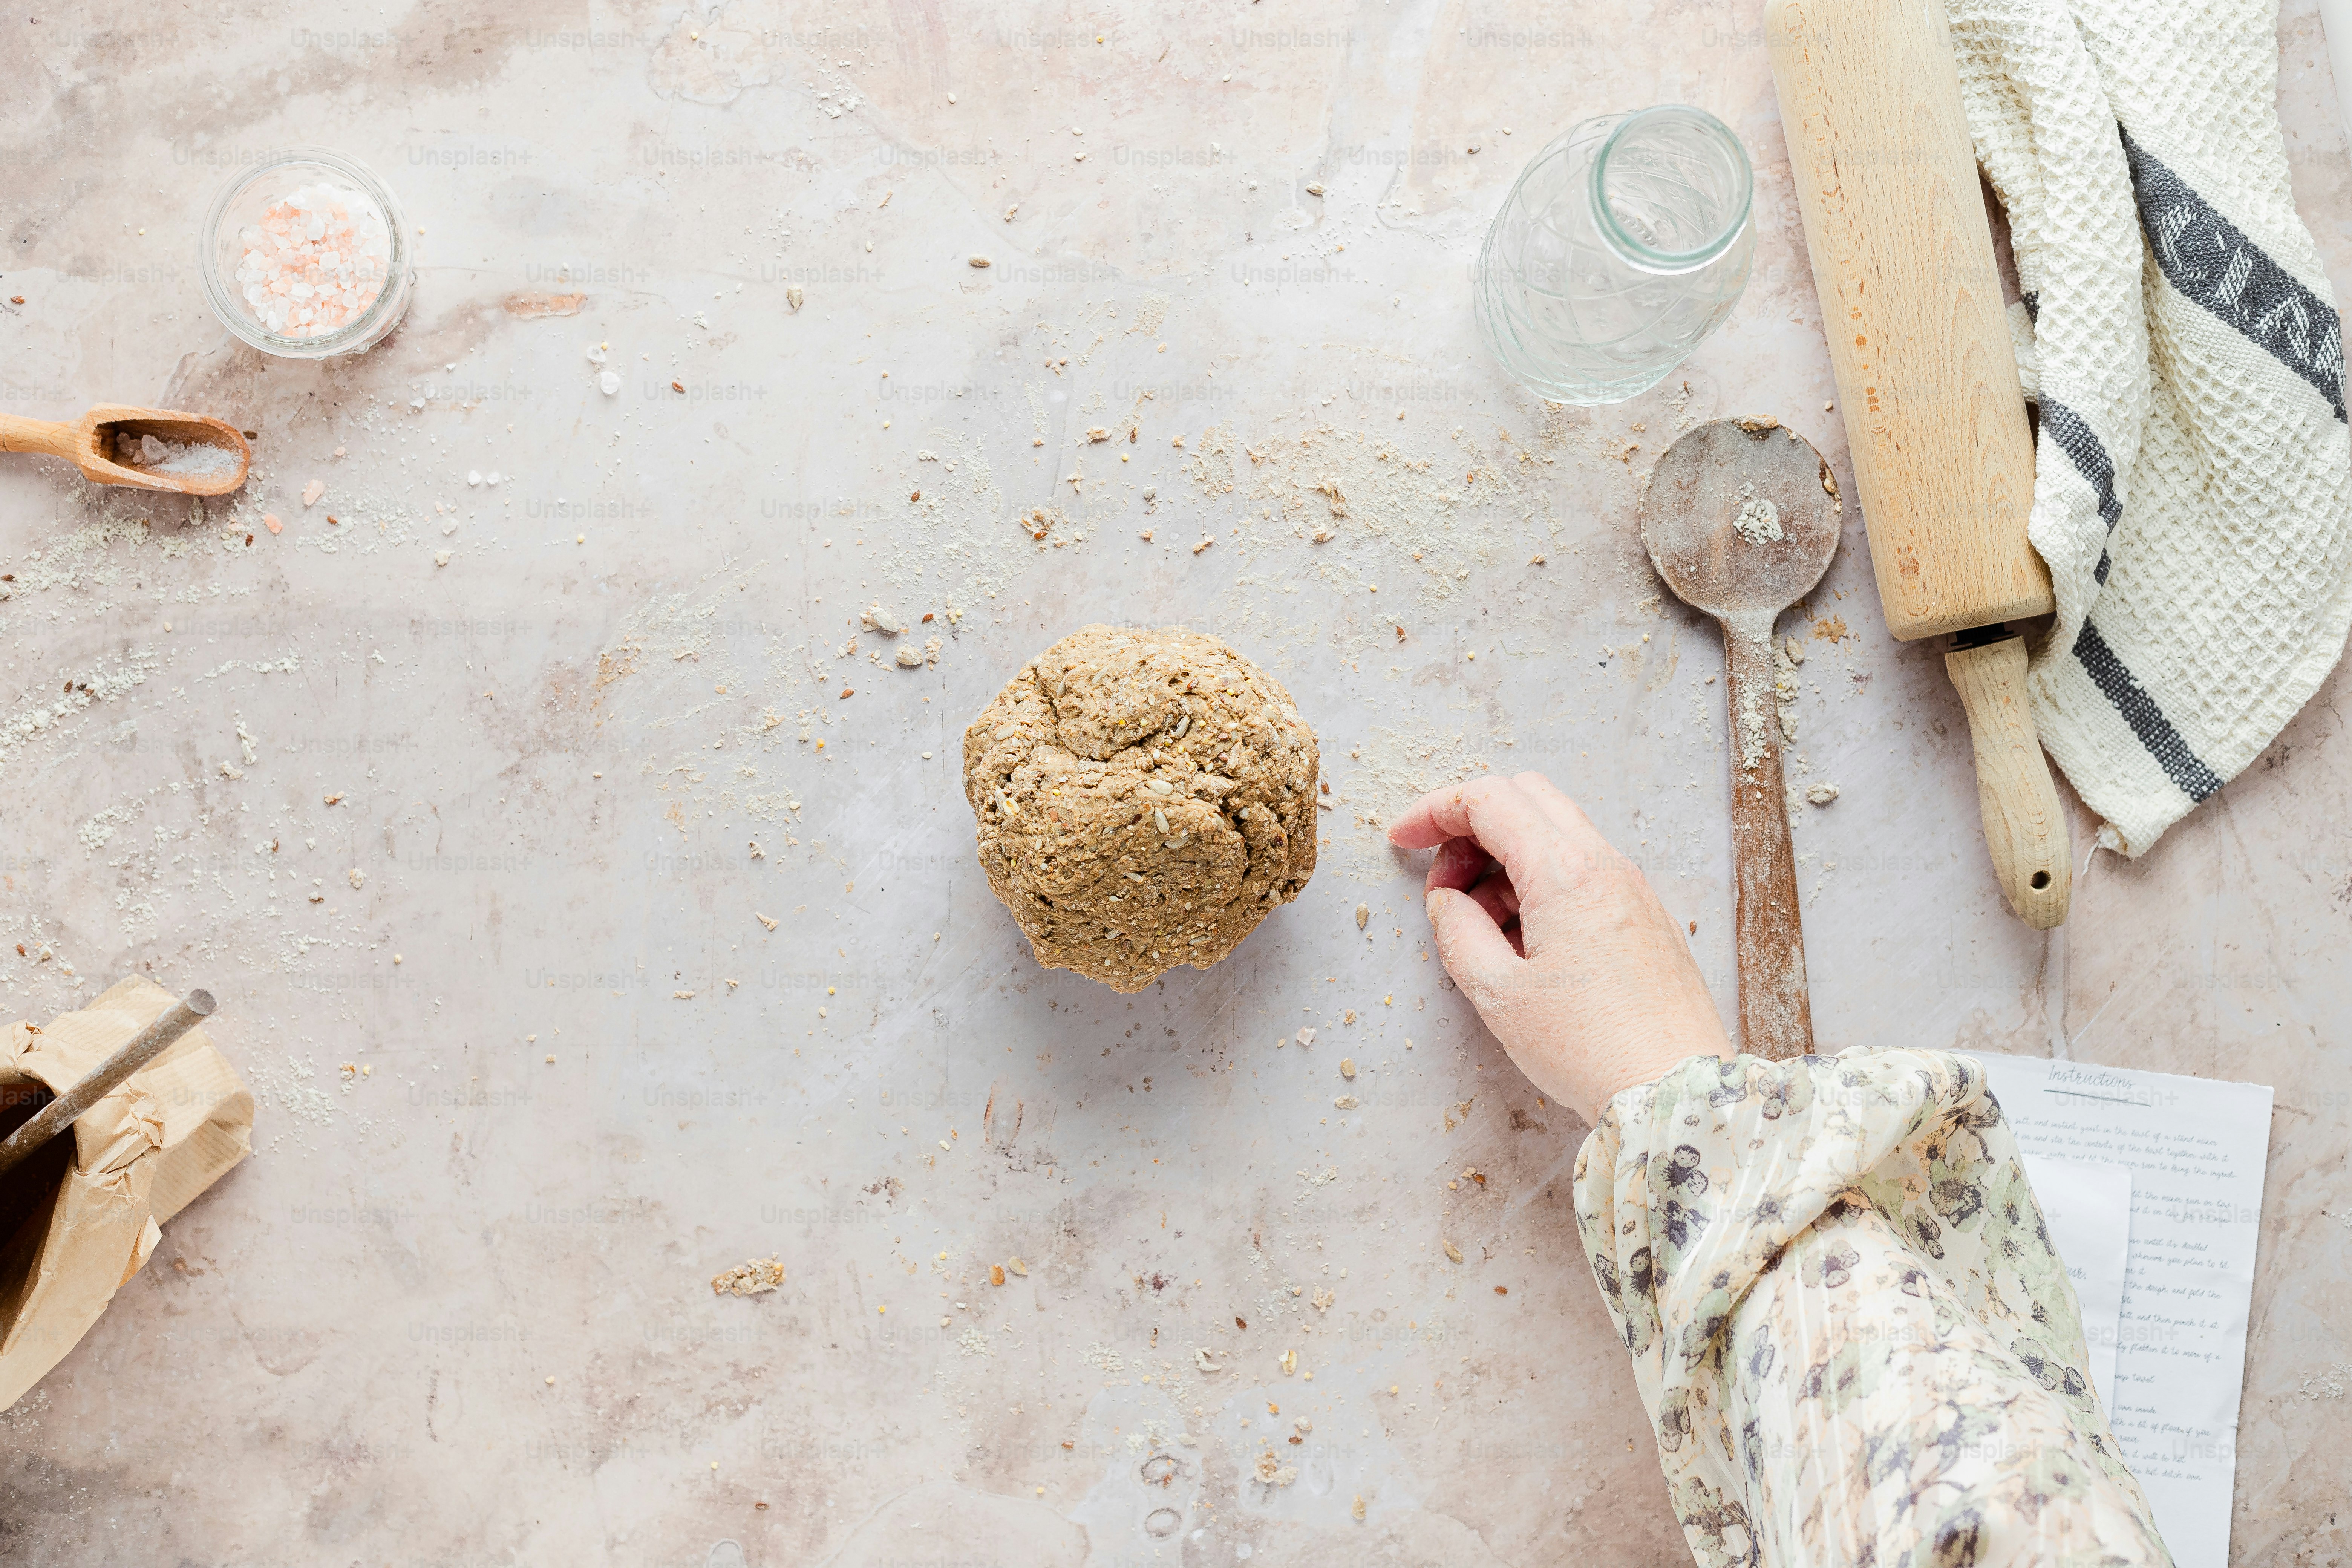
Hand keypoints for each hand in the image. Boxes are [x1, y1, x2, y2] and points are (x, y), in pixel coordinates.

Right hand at [1386, 772, 1729, 1123]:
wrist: (1675, 1093)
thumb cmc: (1590, 1049)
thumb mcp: (1498, 994)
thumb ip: (1458, 932)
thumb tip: (1447, 901)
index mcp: (1566, 873)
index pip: (1489, 799)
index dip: (1434, 810)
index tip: (1403, 839)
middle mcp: (1607, 866)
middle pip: (1527, 799)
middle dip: (1472, 827)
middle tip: (1444, 884)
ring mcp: (1633, 889)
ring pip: (1557, 836)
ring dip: (1506, 861)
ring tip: (1482, 930)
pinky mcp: (1646, 918)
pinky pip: (1585, 874)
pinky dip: (1542, 886)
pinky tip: (1526, 945)